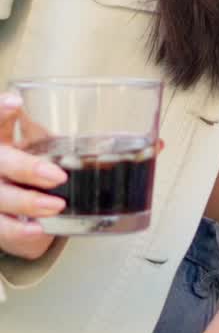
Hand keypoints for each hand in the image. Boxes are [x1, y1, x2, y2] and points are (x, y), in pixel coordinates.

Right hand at [0, 93, 65, 259]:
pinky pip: (1, 227)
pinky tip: (37, 228)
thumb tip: (95, 120)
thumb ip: (51, 133)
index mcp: (1, 141)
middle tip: (57, 176)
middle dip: (27, 168)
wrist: (16, 214)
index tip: (17, 102)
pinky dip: (19, 230)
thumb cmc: (28, 169)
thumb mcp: (37, 145)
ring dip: (27, 202)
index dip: (1, 111)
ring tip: (56, 205)